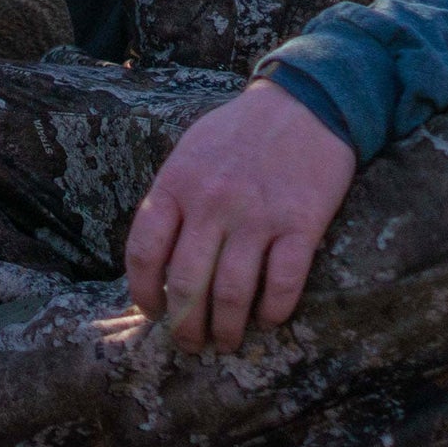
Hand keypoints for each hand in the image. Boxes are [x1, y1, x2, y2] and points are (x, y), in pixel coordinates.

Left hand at [123, 78, 355, 352]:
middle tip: (191, 343)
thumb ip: (172, 199)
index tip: (152, 311)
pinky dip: (273, 311)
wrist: (304, 103)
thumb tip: (155, 259)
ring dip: (228, 328)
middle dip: (185, 325)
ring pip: (233, 293)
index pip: (144, 251)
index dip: (143, 291)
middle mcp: (212, 203)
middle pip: (187, 283)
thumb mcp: (190, 153)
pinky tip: (268, 319)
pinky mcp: (301, 224)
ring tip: (227, 341)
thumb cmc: (239, 132)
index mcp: (177, 184)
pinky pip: (283, 284)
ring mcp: (257, 215)